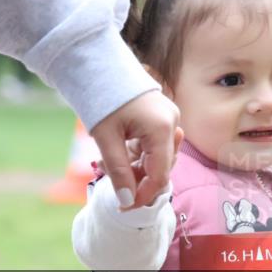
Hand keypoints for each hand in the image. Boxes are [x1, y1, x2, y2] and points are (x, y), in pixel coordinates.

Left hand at [89, 90, 180, 209]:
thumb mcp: (106, 138)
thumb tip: (127, 202)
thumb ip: (118, 171)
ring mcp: (169, 119)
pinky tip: (117, 154)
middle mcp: (172, 124)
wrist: (99, 65)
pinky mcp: (162, 117)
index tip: (123, 206)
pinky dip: (137, 154)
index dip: (143, 195)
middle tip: (110, 179)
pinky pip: (154, 145)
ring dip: (135, 167)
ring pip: (158, 157)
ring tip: (107, 163)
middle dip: (138, 179)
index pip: (160, 175)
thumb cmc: (102, 98)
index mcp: (161, 129)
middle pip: (162, 167)